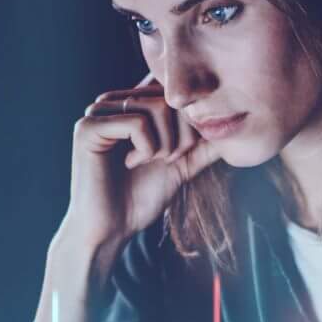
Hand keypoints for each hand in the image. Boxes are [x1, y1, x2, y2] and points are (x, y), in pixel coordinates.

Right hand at [62, 76, 221, 259]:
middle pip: (169, 97)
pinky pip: (136, 123)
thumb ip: (203, 144)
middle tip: (166, 160)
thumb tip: (234, 126)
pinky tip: (131, 164)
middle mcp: (112, 102)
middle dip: (181, 135)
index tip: (179, 153)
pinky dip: (146, 149)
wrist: (111, 229)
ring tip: (149, 162)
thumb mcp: (181, 165)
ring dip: (165, 144)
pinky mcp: (88, 128)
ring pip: (157, 107)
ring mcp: (97, 112)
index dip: (190, 122)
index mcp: (130, 105)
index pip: (175, 92)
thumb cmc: (140, 199)